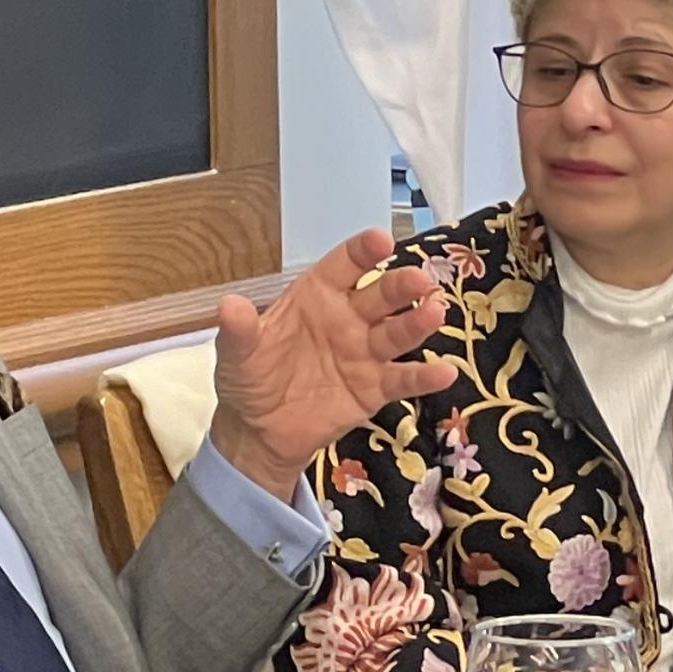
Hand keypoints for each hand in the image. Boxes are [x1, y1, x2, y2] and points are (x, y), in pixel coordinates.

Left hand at [207, 228, 457, 498]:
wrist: (258, 430)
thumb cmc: (251, 378)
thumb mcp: (237, 355)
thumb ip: (238, 331)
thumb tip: (228, 306)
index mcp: (316, 296)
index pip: (344, 266)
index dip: (362, 252)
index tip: (380, 241)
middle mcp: (348, 318)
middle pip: (380, 295)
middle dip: (400, 285)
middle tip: (418, 280)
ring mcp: (365, 352)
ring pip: (397, 332)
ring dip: (417, 322)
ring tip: (433, 313)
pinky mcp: (375, 387)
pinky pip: (403, 379)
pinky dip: (424, 376)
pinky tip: (444, 371)